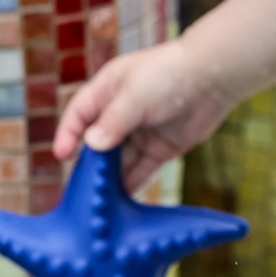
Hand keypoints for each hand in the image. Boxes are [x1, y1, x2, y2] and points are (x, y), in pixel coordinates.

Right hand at [53, 40, 234, 192]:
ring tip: (99, 200)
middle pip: (97, 143)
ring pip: (118, 160)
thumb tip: (91, 146)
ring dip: (109, 178)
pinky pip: (140, 170)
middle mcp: (121, 113)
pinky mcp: (159, 148)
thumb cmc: (170, 74)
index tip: (61, 155)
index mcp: (108, 91)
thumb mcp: (135, 95)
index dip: (68, 134)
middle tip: (79, 187)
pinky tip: (120, 202)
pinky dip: (130, 184)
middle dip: (88, 164)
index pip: (79, 114)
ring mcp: (140, 132)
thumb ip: (113, 121)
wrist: (214, 77)